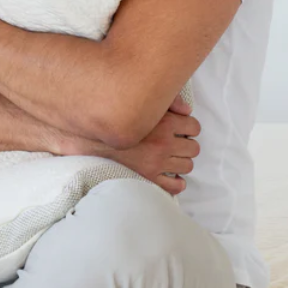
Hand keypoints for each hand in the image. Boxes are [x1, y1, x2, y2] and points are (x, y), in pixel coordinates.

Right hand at [57, 94, 200, 195]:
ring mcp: (157, 163)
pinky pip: (175, 186)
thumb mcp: (142, 104)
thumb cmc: (118, 119)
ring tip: (172, 156)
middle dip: (187, 144)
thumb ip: (167, 102)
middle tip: (177, 142)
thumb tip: (188, 110)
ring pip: (187, 166)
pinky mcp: (149, 177)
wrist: (93, 139)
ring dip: (182, 161)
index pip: (194, 126)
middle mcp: (164, 143)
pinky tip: (171, 175)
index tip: (183, 128)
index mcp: (165, 123)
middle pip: (193, 147)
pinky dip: (177, 182)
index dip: (190, 126)